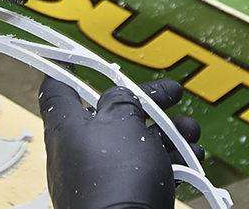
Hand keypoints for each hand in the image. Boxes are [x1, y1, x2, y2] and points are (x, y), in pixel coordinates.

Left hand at [40, 76, 204, 208]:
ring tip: (191, 131)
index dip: (64, 67)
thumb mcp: (121, 122)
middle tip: (173, 93)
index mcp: (66, 129)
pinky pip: (146, 171)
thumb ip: (121, 100)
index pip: (56, 89)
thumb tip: (121, 97)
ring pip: (136, 143)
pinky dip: (169, 160)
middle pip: (111, 115)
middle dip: (147, 102)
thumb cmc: (116, 178)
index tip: (75, 54)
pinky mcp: (123, 198)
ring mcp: (101, 178)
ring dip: (168, 132)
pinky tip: (192, 157)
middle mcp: (79, 152)